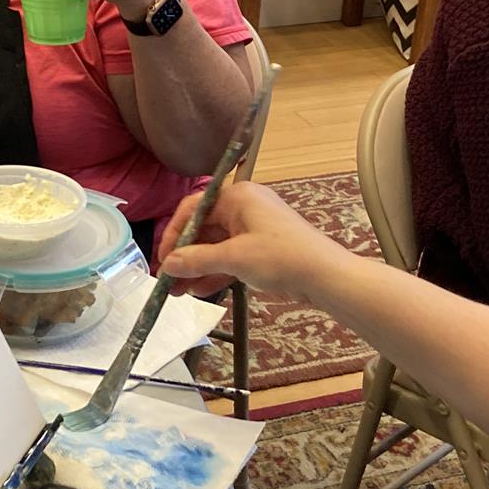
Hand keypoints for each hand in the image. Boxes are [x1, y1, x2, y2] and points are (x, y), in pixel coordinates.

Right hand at [154, 182, 350, 299]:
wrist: (325, 276)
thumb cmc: (282, 257)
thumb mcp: (235, 258)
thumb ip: (197, 260)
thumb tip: (168, 264)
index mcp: (237, 196)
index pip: (194, 209)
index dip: (174, 234)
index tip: (163, 261)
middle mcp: (244, 207)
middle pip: (203, 229)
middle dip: (184, 256)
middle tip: (168, 281)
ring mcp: (253, 228)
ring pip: (216, 247)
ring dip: (196, 268)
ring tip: (178, 292)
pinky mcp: (261, 249)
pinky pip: (230, 258)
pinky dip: (214, 273)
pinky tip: (198, 291)